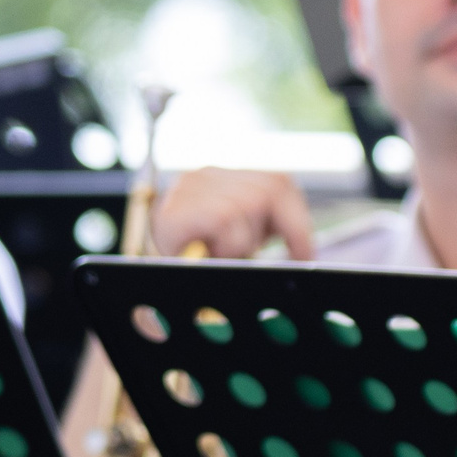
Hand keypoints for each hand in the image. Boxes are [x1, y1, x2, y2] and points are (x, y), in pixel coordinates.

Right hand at [149, 168, 313, 258]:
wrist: (150, 280)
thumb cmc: (198, 263)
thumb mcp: (238, 243)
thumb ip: (264, 232)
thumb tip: (306, 254)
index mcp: (226, 180)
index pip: (277, 182)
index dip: (297, 221)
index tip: (304, 254)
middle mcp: (206, 176)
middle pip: (270, 189)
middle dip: (278, 230)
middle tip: (262, 257)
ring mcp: (188, 188)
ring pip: (249, 203)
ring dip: (245, 241)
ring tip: (226, 255)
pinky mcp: (175, 208)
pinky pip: (223, 218)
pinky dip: (228, 244)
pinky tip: (213, 254)